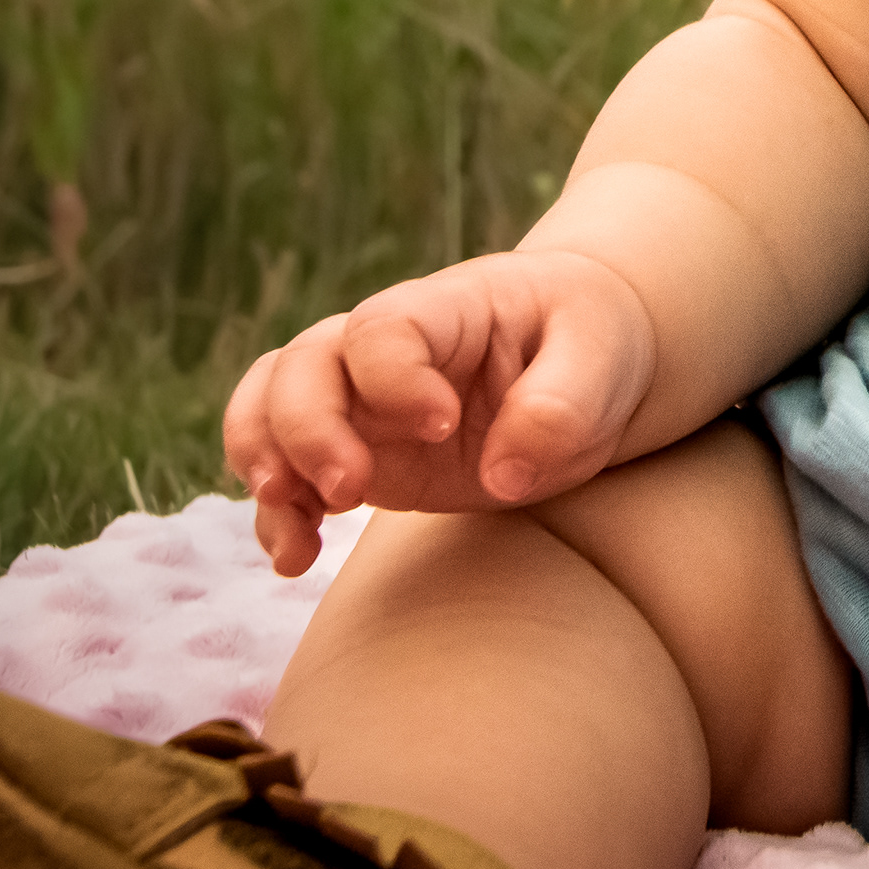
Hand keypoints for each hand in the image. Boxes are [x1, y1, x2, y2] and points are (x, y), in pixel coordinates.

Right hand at [219, 246, 659, 574]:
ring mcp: (363, 406)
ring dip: (265, 465)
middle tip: (351, 489)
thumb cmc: (594, 343)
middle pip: (300, 366)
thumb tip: (503, 476)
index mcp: (445, 309)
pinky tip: (295, 558)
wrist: (587, 364)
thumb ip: (562, 404)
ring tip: (298, 529)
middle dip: (306, 430)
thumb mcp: (604, 355)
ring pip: (267, 410)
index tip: (442, 423)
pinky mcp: (362, 457)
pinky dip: (276, 517)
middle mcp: (384, 352)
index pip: (382, 329)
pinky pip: (288, 475)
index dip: (393, 378)